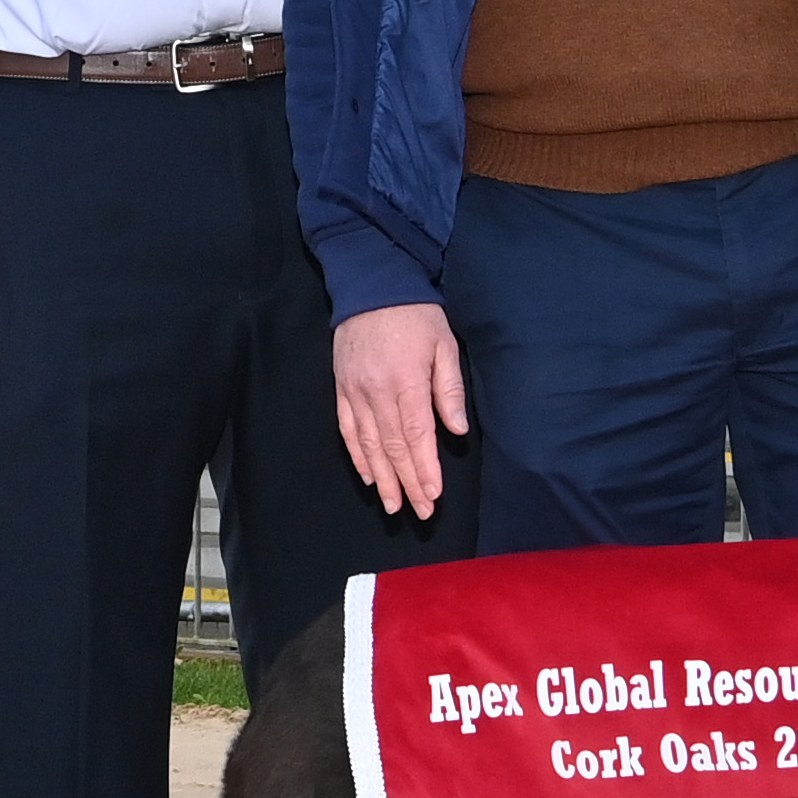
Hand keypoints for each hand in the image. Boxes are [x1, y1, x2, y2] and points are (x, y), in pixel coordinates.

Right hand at [335, 305, 470, 520]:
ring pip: (369, 446)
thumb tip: (456, 430)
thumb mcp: (444, 344)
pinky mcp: (341, 389)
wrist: (371, 286)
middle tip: (421, 512)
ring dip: (383, 479)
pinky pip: (348, 430)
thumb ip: (449, 389)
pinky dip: (358, 457)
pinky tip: (369, 477)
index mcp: (407, 381)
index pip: (417, 436)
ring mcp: (355, 392)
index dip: (425, 469)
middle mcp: (377, 392)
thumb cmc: (416, 315)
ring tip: (394, 506)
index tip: (434, 494)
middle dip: (408, 483)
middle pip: (393, 448)